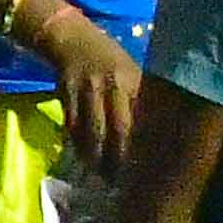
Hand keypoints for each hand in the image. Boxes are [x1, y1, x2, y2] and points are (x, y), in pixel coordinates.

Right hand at [25, 0, 147, 168]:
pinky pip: (73, 127)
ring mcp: (87, 88)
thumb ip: (143, 102)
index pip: (142, 120)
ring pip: (93, 132)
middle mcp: (112, 84)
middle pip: (118, 130)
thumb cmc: (111, 62)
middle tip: (122, 181)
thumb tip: (156, 141)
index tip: (145, 170)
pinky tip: (86, 159)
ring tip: (103, 177)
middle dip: (120, 159)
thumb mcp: (133, 74)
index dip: (143, 148)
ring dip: (97, 159)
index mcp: (134, 81)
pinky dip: (79, 146)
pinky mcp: (66, 93)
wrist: (74, 41)